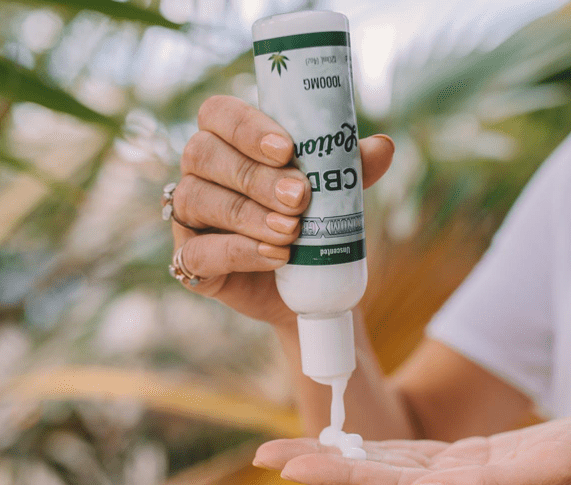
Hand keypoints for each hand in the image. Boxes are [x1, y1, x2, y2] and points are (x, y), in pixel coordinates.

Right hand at [171, 95, 394, 326]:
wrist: (307, 285)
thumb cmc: (312, 222)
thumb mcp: (333, 192)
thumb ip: (349, 168)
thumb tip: (383, 146)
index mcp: (228, 140)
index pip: (218, 113)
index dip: (246, 127)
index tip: (287, 149)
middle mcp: (199, 171)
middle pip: (204, 154)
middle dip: (255, 176)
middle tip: (300, 197)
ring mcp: (188, 216)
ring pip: (197, 200)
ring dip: (248, 215)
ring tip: (291, 231)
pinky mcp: (189, 259)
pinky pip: (198, 251)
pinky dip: (238, 252)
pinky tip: (274, 256)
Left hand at [253, 411, 570, 484]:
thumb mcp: (549, 467)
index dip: (330, 473)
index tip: (281, 463)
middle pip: (371, 482)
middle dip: (318, 467)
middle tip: (263, 454)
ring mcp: (462, 482)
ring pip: (386, 470)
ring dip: (339, 459)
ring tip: (294, 450)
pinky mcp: (474, 464)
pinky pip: (413, 459)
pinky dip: (377, 451)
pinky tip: (352, 446)